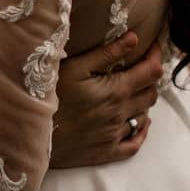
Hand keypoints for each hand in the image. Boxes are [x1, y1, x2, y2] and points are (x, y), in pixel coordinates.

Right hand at [50, 33, 163, 167]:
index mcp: (117, 90)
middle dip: (150, 78)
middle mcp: (121, 114)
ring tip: (133, 92)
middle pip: (151, 94)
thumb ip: (107, 53)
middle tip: (141, 69)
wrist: (32, 133)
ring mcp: (115, 135)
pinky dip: (141, 132)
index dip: (157, 56)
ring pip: (144, 116)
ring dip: (143, 102)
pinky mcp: (106, 152)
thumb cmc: (50, 95)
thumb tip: (134, 38)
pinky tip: (138, 123)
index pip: (152, 71)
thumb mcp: (75, 67)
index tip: (153, 47)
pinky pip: (134, 144)